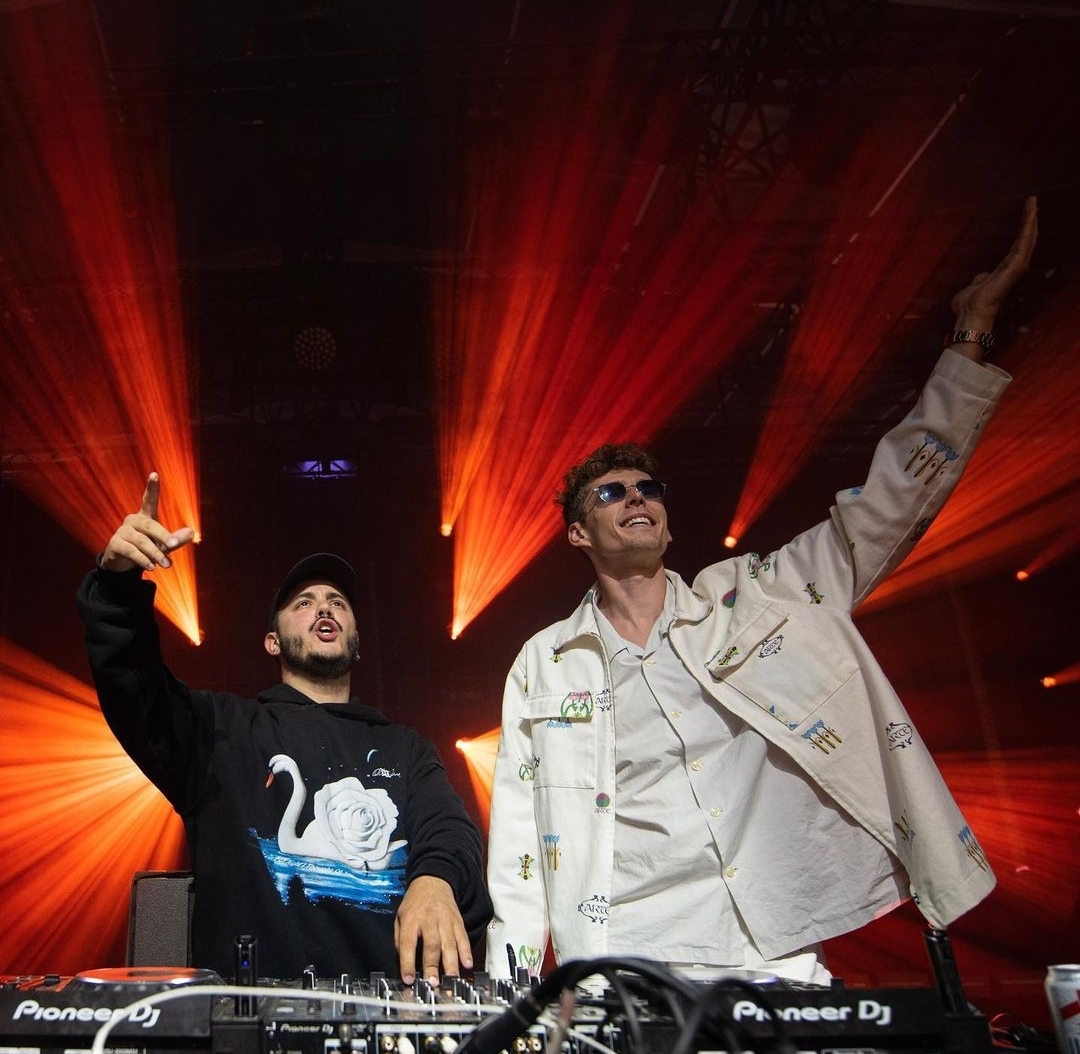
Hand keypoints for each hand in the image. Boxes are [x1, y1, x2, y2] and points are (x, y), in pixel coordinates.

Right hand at [100, 473, 195, 572]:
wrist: (122, 564)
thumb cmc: (146, 549)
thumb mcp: (163, 545)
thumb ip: (176, 539)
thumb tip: (192, 533)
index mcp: (145, 517)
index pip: (148, 500)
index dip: (152, 488)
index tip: (155, 474)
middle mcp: (133, 520)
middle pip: (151, 525)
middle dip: (164, 537)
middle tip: (174, 546)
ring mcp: (122, 532)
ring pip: (142, 541)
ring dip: (156, 554)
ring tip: (167, 565)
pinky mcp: (115, 544)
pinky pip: (132, 551)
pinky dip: (143, 560)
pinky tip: (151, 566)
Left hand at [394, 874, 472, 984]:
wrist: (433, 881)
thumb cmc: (415, 903)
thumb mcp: (399, 917)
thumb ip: (400, 940)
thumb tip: (403, 962)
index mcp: (411, 919)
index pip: (407, 943)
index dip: (407, 962)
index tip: (409, 978)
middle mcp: (429, 919)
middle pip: (431, 944)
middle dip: (432, 965)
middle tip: (433, 982)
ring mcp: (445, 920)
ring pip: (449, 943)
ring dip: (451, 963)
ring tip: (451, 979)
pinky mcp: (457, 921)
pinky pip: (463, 937)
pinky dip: (466, 951)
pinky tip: (467, 963)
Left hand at [950, 195, 1037, 334]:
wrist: (970, 312)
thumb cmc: (970, 303)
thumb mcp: (976, 284)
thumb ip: (981, 278)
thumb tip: (980, 278)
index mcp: (1005, 269)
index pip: (1018, 245)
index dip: (1022, 229)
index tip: (1026, 213)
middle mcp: (1014, 266)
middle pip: (1026, 238)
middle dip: (1030, 219)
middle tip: (1033, 201)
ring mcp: (1016, 266)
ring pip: (1027, 238)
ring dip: (1030, 219)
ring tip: (1033, 202)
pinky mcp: (1015, 266)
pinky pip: (1023, 242)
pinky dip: (1027, 227)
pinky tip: (1031, 215)